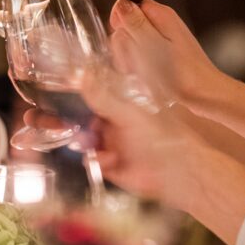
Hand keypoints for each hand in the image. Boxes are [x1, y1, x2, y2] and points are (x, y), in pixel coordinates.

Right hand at [80, 69, 195, 205]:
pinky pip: (93, 162)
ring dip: (85, 144)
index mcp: (122, 109)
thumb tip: (82, 74)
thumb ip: (102, 97)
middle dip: (80, 126)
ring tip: (90, 145)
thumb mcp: (128, 113)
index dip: (84, 101)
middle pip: (87, 123)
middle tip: (76, 128)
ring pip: (86, 143)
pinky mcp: (110, 166)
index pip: (96, 101)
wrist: (173, 170)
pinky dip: (95, 161)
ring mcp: (112, 146)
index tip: (71, 101)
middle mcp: (115, 126)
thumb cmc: (157, 136)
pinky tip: (106, 160)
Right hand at [110, 0, 223, 114]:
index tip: (125, 40)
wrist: (205, 95)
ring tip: (143, 72)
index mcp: (161, 15)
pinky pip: (140, 55)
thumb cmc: (184, 75)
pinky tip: (148, 78)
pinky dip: (139, 67)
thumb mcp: (153, 47)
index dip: (120, 22)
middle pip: (127, 25)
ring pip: (131, 42)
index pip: (127, 4)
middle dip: (124, 45)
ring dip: (131, 59)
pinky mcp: (163, 53)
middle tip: (135, 61)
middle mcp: (162, 23)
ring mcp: (162, 39)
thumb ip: (136, 24)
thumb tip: (122, 4)